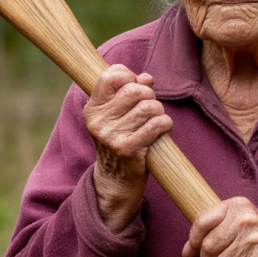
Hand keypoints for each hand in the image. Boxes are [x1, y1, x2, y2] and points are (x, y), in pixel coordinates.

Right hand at [83, 64, 172, 232]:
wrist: (116, 180)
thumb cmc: (121, 140)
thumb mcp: (117, 115)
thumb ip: (129, 91)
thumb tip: (147, 77)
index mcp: (92, 109)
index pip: (110, 76)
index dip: (129, 76)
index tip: (135, 86)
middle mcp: (98, 122)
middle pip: (134, 90)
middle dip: (149, 95)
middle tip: (150, 107)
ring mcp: (111, 136)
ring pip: (148, 107)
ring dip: (159, 111)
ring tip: (155, 120)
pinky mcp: (128, 149)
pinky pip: (156, 124)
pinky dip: (165, 123)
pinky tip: (162, 129)